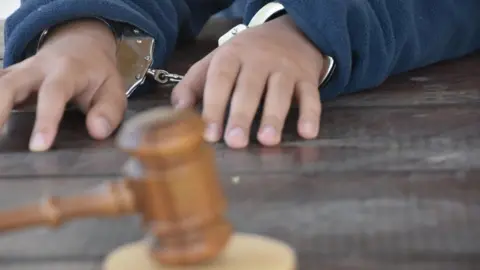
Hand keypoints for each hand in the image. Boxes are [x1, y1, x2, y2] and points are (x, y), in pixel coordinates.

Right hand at [0, 19, 125, 150]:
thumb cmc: (98, 73)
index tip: (38, 147)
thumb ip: (109, 111)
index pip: (53, 93)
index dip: (45, 120)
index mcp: (67, 70)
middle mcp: (37, 68)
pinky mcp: (10, 77)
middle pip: (9, 85)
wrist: (81, 44)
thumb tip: (97, 131)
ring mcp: (19, 71)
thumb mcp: (114, 89)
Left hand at [172, 15, 328, 147]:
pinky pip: (311, 95)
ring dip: (274, 116)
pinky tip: (308, 132)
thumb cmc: (248, 53)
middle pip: (249, 88)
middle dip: (241, 115)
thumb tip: (178, 109)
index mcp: (232, 55)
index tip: (209, 134)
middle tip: (235, 142)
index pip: (221, 79)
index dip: (214, 106)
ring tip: (267, 140)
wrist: (291, 31)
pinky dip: (311, 114)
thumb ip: (196, 82)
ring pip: (280, 92)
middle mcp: (260, 59)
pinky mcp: (307, 77)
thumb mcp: (218, 59)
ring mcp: (286, 68)